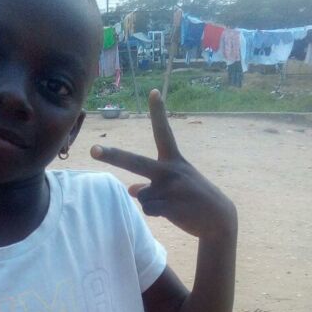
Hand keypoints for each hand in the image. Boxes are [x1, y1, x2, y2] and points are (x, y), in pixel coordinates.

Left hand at [91, 89, 235, 239]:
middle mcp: (171, 170)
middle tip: (93, 150)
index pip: (164, 133)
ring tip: (171, 204)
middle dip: (113, 156)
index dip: (158, 113)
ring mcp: (171, 188)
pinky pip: (148, 209)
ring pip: (142, 196)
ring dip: (152, 203)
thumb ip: (152, 184)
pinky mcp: (171, 206)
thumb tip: (131, 190)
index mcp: (174, 160)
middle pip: (136, 162)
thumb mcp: (176, 185)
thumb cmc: (194, 199)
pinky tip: (173, 213)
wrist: (218, 218)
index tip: (153, 92)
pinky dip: (155, 213)